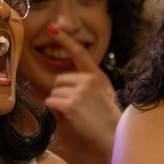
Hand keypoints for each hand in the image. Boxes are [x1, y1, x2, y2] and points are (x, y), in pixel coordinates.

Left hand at [44, 25, 120, 155]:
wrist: (113, 135)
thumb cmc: (106, 118)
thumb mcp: (102, 93)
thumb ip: (86, 83)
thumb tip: (63, 83)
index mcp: (97, 75)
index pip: (79, 53)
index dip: (65, 39)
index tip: (52, 28)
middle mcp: (89, 79)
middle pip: (59, 80)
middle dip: (61, 92)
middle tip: (74, 106)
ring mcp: (80, 91)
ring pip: (54, 92)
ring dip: (58, 103)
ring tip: (75, 113)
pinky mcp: (71, 104)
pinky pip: (51, 102)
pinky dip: (55, 111)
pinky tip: (69, 117)